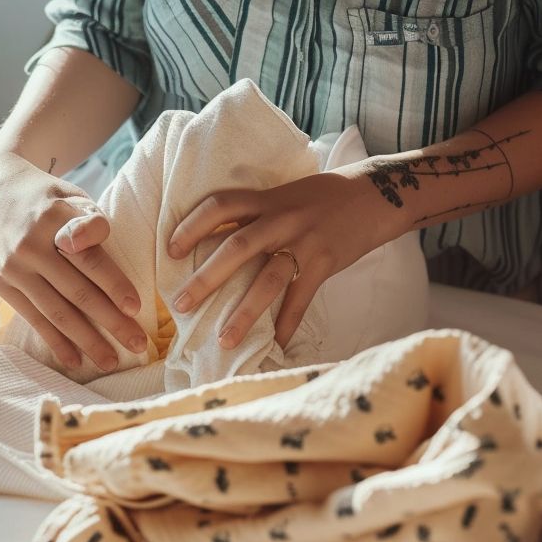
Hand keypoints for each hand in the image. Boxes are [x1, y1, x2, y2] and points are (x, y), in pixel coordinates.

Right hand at [0, 152, 146, 370]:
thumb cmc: (48, 199)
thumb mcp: (72, 196)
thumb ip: (90, 220)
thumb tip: (99, 242)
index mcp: (53, 218)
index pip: (89, 258)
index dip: (114, 284)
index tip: (135, 307)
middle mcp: (29, 245)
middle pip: (77, 292)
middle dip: (111, 322)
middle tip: (138, 344)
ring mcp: (12, 267)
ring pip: (57, 312)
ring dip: (87, 341)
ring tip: (111, 360)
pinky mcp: (1, 285)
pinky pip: (34, 318)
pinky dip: (55, 342)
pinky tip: (75, 360)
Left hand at [166, 167, 404, 348]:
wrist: (372, 196)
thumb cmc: (318, 198)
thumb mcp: (282, 196)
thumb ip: (252, 215)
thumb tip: (212, 242)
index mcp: (265, 199)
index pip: (220, 205)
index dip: (192, 224)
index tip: (170, 249)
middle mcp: (281, 218)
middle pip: (237, 246)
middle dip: (206, 278)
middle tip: (179, 304)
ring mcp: (304, 241)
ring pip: (268, 279)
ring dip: (244, 312)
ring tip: (223, 340)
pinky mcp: (325, 262)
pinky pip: (301, 298)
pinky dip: (286, 324)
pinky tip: (274, 344)